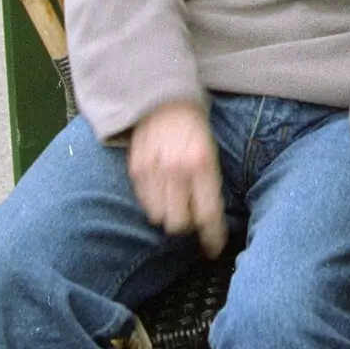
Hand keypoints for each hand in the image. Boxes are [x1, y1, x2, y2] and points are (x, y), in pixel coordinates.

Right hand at [128, 100, 226, 257]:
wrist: (165, 100)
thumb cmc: (194, 130)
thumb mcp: (211, 153)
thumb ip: (209, 185)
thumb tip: (209, 220)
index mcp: (201, 164)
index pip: (208, 213)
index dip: (212, 236)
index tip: (213, 248)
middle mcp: (176, 169)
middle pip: (179, 223)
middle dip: (187, 224)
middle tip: (191, 216)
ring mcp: (153, 170)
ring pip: (159, 217)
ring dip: (169, 213)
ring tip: (175, 200)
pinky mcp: (136, 169)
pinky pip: (145, 202)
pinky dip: (154, 202)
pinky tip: (162, 190)